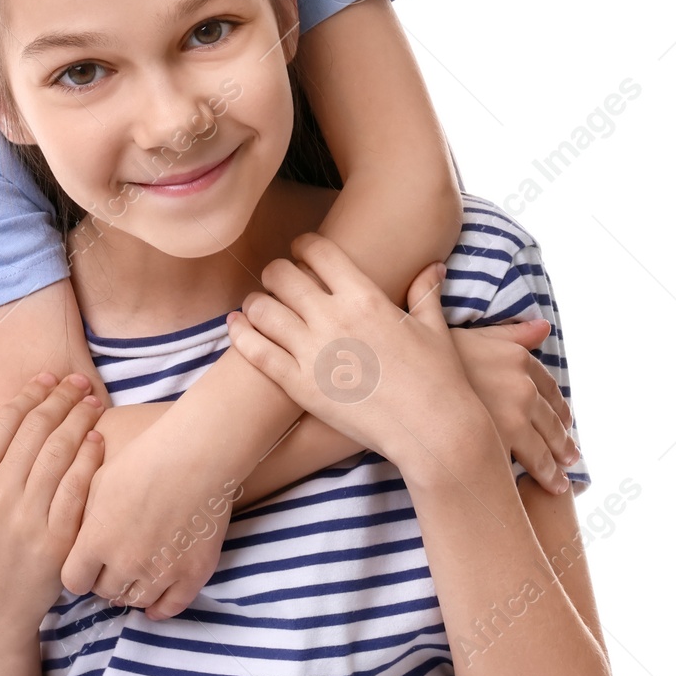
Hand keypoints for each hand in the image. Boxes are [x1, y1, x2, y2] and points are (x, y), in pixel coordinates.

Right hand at [0, 373, 106, 637]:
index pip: (3, 420)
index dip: (30, 393)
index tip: (49, 377)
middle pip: (35, 429)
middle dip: (61, 398)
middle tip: (80, 381)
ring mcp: (26, 520)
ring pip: (58, 452)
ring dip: (79, 420)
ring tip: (93, 402)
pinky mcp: (55, 542)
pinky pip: (77, 488)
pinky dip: (89, 458)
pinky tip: (99, 439)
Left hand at [60, 423, 239, 620]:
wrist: (196, 453)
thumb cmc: (143, 457)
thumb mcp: (97, 479)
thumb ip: (81, 514)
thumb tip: (70, 535)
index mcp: (97, 541)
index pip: (74, 581)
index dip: (79, 573)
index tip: (85, 565)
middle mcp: (126, 563)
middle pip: (106, 592)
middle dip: (106, 580)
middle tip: (113, 565)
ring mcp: (161, 572)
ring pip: (138, 601)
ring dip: (133, 591)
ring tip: (135, 577)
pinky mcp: (193, 573)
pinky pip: (172, 606)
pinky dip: (161, 607)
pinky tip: (155, 603)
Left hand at [225, 236, 498, 491]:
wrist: (433, 431)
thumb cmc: (439, 379)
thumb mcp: (434, 329)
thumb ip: (425, 291)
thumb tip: (433, 267)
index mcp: (365, 297)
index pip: (318, 250)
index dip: (303, 245)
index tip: (300, 251)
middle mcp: (333, 318)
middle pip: (281, 275)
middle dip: (276, 272)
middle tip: (277, 280)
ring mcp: (313, 353)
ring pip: (261, 309)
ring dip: (255, 302)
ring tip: (258, 305)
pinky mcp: (299, 386)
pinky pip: (256, 351)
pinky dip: (240, 333)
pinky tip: (237, 325)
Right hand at [450, 321, 579, 493]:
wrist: (403, 378)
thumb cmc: (433, 354)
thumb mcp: (476, 337)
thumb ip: (513, 334)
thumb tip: (545, 327)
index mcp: (518, 360)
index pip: (551, 390)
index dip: (560, 409)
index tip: (565, 424)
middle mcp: (522, 387)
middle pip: (553, 422)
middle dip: (563, 444)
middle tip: (570, 459)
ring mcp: (512, 416)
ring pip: (544, 448)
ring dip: (555, 467)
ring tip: (559, 482)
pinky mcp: (499, 443)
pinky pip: (530, 463)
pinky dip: (542, 477)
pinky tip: (544, 487)